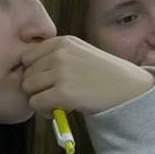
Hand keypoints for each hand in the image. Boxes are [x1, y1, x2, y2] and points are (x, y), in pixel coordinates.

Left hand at [20, 36, 153, 114]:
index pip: (27, 56)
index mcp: (62, 42)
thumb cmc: (104, 74)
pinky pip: (36, 103)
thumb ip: (56, 56)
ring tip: (54, 103)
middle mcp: (60, 53)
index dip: (32, 71)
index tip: (45, 82)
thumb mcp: (80, 53)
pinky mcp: (64, 93)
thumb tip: (28, 71)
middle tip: (51, 95)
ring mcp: (62, 72)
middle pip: (26, 74)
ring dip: (38, 99)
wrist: (128, 88)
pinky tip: (58, 111)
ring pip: (28, 89)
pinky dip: (43, 111)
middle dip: (35, 88)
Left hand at [141, 51, 154, 132]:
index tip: (142, 75)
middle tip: (141, 87)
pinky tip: (153, 104)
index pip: (150, 55)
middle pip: (145, 68)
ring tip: (146, 96)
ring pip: (148, 81)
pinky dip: (152, 99)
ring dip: (144, 89)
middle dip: (141, 77)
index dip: (143, 65)